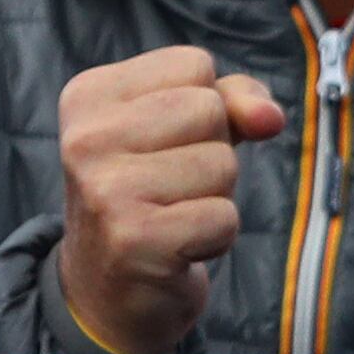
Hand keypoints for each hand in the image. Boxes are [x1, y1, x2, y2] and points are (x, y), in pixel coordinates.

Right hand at [55, 44, 284, 353]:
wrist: (109, 289)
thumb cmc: (154, 194)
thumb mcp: (182, 131)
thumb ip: (231, 101)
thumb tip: (269, 116)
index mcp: (86, 95)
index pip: (193, 64)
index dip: (204, 106)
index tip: (164, 142)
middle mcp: (85, 137)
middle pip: (208, 110)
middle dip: (212, 151)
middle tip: (171, 184)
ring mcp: (105, 189)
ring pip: (222, 164)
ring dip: (215, 196)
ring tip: (174, 214)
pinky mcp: (136, 239)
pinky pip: (224, 218)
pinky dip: (216, 236)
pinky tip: (179, 246)